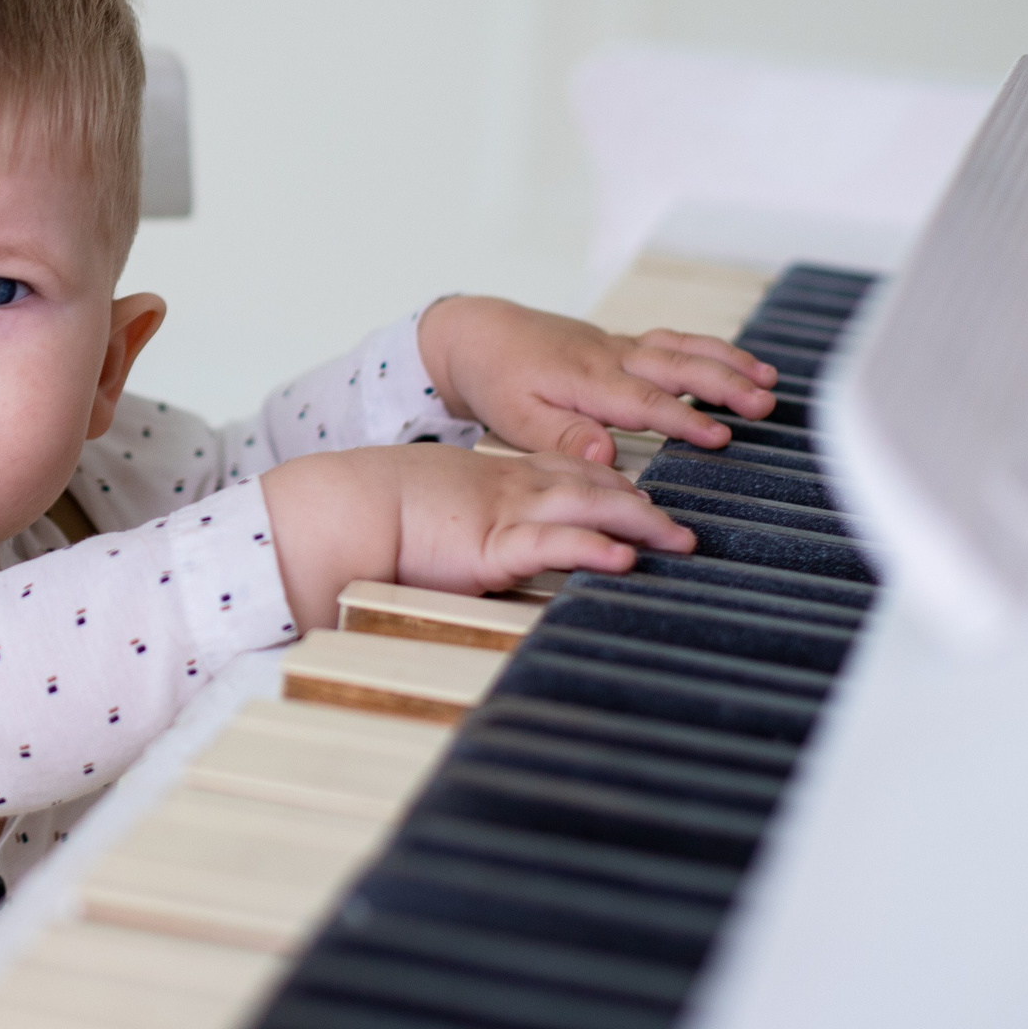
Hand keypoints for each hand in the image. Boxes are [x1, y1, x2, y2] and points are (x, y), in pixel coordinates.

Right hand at [259, 444, 695, 630]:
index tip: (644, 495)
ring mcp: (506, 513)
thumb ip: (470, 523)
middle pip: (596, 486)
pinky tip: (624, 557)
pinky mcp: (491, 546)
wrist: (344, 506)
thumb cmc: (378, 512)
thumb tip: (480, 544)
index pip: (572, 471)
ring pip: (590, 508)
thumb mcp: (439, 507)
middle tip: (683, 527)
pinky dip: (593, 548)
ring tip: (680, 542)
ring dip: (642, 524)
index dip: (613, 482)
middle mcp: (512, 488)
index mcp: (499, 477)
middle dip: (645, 505)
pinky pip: (553, 544)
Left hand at [416, 295, 777, 463]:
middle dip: (725, 384)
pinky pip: (673, 342)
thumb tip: (605, 457)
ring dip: (727, 362)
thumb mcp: (516, 418)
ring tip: (768, 379)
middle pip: (677, 368)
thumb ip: (562, 437)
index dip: (685, 420)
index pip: (645, 403)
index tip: (721, 437)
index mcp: (586, 380)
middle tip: (764, 403)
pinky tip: (736, 361)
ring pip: (682, 349)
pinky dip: (708, 349)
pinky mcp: (621, 344)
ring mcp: (619, 347)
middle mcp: (611, 358)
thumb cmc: (496, 380)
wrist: (479, 335)